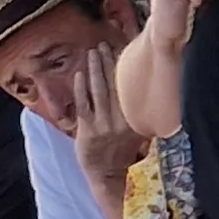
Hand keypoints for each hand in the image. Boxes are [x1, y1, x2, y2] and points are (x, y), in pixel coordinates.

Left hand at [67, 43, 146, 187]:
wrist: (108, 173)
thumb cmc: (121, 148)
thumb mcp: (136, 129)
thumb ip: (136, 110)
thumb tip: (139, 86)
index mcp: (135, 118)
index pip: (129, 87)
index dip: (123, 68)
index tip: (121, 49)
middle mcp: (121, 120)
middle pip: (114, 85)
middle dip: (108, 63)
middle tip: (103, 44)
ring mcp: (104, 125)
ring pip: (99, 91)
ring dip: (95, 70)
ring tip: (92, 53)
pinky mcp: (88, 130)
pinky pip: (84, 105)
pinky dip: (81, 88)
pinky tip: (79, 74)